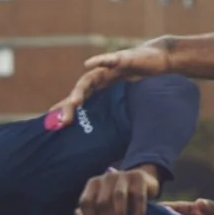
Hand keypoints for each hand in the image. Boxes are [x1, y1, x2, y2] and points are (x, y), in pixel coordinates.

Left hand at [43, 39, 173, 129]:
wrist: (161, 62)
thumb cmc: (146, 86)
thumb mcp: (133, 107)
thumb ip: (123, 123)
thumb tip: (119, 155)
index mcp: (101, 92)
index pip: (80, 103)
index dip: (67, 113)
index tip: (52, 127)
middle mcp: (101, 80)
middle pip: (80, 93)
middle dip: (70, 106)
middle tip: (64, 122)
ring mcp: (109, 69)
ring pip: (90, 79)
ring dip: (81, 89)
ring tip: (75, 101)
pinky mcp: (122, 58)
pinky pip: (109, 59)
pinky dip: (99, 60)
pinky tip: (88, 64)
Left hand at [76, 166, 164, 214]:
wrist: (142, 182)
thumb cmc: (117, 198)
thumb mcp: (102, 204)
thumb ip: (88, 212)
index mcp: (93, 184)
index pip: (85, 202)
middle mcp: (107, 177)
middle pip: (102, 202)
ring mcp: (123, 176)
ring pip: (119, 197)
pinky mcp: (139, 177)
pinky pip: (138, 196)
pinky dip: (138, 211)